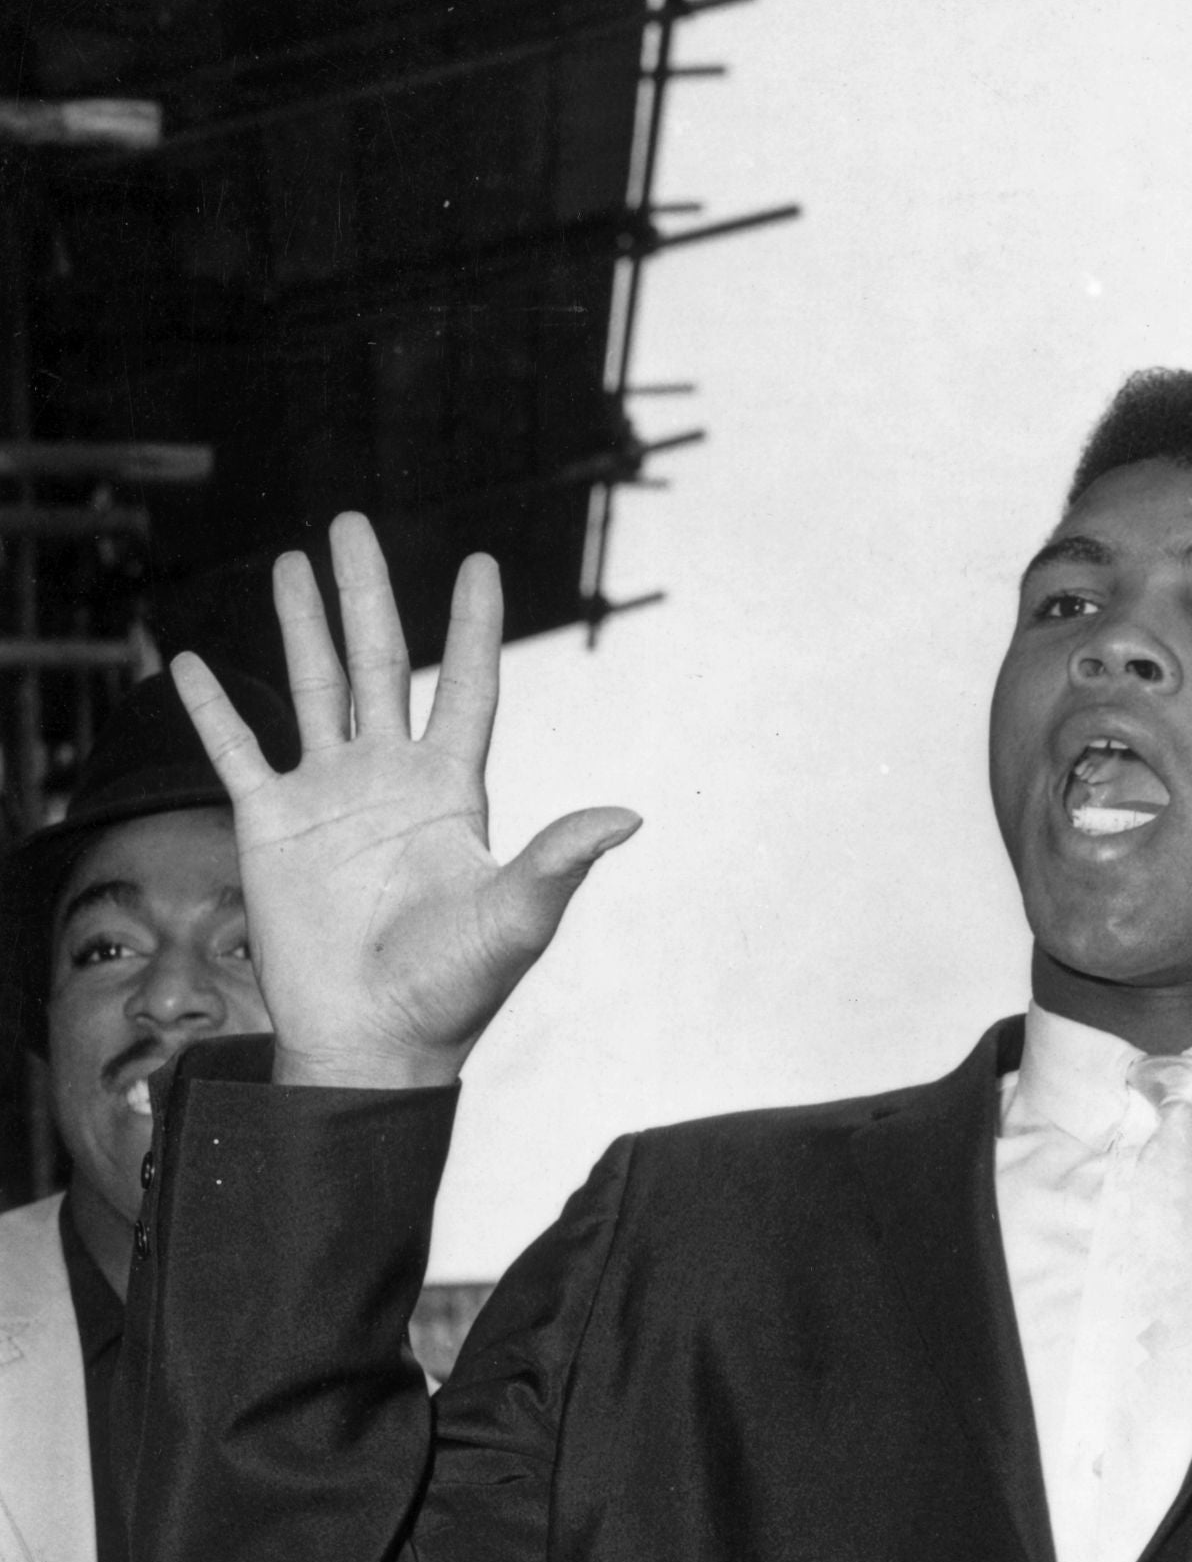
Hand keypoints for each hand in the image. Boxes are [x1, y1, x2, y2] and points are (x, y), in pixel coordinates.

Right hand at [171, 514, 638, 1089]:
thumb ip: (560, 859)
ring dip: (302, 627)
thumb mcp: (516, 918)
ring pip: (314, 689)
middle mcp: (391, 781)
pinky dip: (212, 709)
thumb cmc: (456, 989)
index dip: (474, 626)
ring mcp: (330, 798)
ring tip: (292, 561)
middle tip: (353, 522)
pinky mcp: (271, 827)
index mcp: (452, 792)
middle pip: (381, 665)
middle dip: (366, 594)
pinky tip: (190, 662)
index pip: (468, 687)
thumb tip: (631, 817)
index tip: (482, 562)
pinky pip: (235, 753)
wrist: (379, 1039)